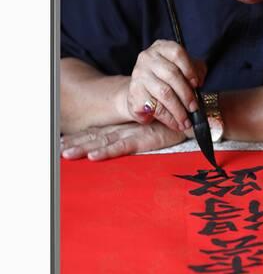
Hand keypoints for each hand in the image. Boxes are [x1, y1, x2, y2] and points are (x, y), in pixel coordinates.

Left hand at [60, 121, 185, 160]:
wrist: (194, 116)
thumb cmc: (173, 124)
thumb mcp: (153, 132)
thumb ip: (142, 136)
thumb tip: (122, 145)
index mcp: (125, 128)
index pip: (98, 134)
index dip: (80, 138)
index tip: (62, 143)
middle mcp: (126, 130)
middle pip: (96, 138)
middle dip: (76, 143)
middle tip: (57, 150)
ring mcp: (134, 133)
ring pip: (103, 142)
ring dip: (84, 148)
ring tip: (66, 154)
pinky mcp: (145, 139)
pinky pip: (123, 147)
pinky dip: (107, 152)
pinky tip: (93, 157)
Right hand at [126, 40, 206, 132]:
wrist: (141, 93)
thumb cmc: (166, 80)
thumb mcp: (182, 70)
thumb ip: (195, 71)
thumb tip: (199, 82)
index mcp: (161, 48)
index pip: (177, 53)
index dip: (190, 69)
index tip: (197, 84)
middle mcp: (147, 58)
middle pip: (172, 75)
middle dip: (186, 94)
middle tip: (194, 108)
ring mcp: (138, 75)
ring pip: (164, 93)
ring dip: (178, 110)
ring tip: (186, 121)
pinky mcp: (134, 93)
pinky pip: (154, 107)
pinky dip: (168, 118)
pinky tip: (175, 123)